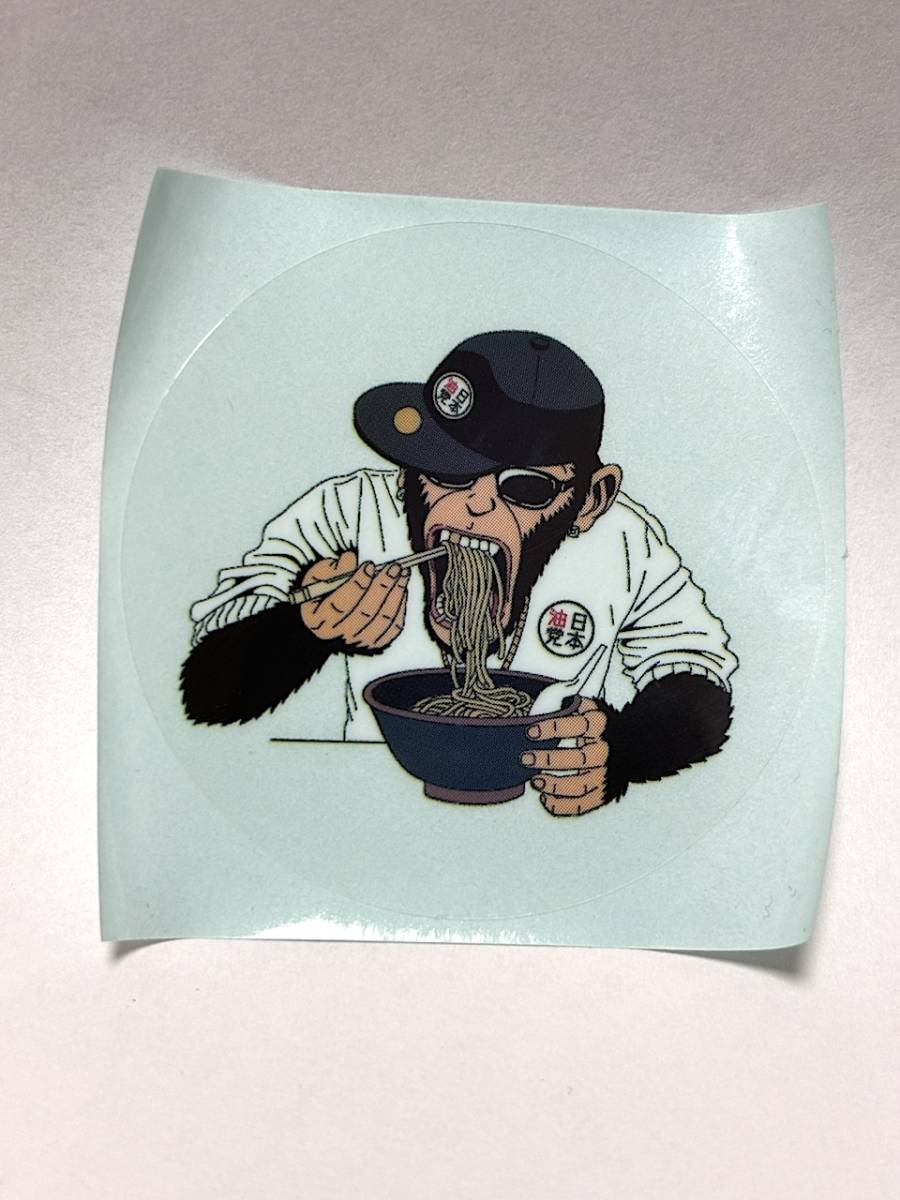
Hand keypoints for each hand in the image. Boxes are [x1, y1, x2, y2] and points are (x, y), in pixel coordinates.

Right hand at [297, 550, 408, 650]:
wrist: (328, 619)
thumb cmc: (323, 594)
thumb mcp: (318, 577)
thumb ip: (331, 568)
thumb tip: (349, 559)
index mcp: (318, 619)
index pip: (340, 604)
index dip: (357, 584)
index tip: (369, 565)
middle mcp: (338, 635)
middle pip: (365, 612)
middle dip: (382, 586)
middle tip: (393, 567)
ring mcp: (359, 642)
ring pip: (382, 620)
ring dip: (396, 594)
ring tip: (403, 573)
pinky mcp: (376, 643)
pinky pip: (393, 626)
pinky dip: (400, 607)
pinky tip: (401, 589)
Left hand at [521, 697, 609, 816]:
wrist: (631, 748)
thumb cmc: (602, 729)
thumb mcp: (591, 711)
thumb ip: (573, 706)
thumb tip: (551, 702)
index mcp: (600, 727)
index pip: (577, 726)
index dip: (553, 728)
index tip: (531, 731)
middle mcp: (604, 752)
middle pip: (578, 758)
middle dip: (548, 759)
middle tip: (526, 758)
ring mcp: (604, 775)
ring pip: (579, 785)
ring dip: (554, 785)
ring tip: (535, 781)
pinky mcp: (602, 794)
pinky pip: (581, 805)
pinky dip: (561, 806)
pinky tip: (545, 798)